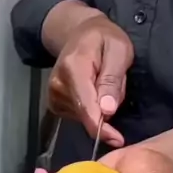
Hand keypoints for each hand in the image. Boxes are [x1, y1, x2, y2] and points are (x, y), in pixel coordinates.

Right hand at [48, 14, 133, 146]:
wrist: (78, 32)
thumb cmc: (104, 38)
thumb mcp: (119, 50)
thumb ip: (112, 79)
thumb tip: (107, 110)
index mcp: (74, 69)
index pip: (86, 106)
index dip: (101, 127)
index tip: (116, 140)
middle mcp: (58, 85)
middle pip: (85, 114)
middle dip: (106, 109)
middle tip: (116, 83)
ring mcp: (53, 95)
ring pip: (84, 117)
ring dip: (99, 108)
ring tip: (103, 82)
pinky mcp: (54, 103)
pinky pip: (78, 116)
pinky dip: (90, 109)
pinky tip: (93, 91)